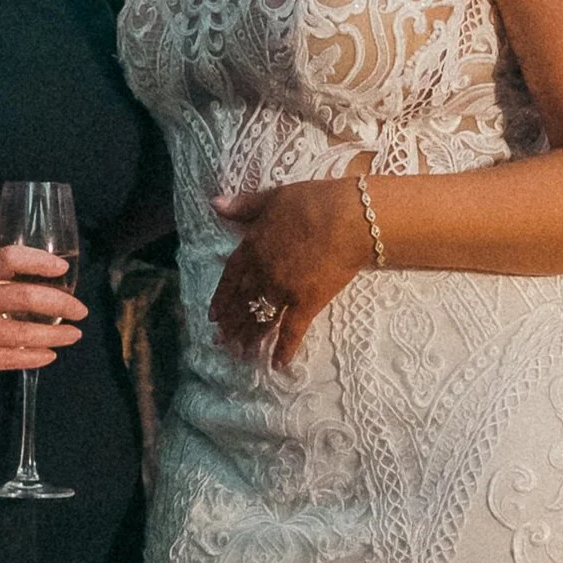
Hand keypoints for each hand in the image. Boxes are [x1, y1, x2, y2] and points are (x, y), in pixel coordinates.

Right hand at [0, 242, 84, 385]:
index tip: (63, 269)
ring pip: (24, 334)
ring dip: (56, 335)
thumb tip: (42, 282)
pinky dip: (34, 357)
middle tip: (81, 310)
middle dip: (62, 304)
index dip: (40, 262)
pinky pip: (9, 359)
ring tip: (73, 335)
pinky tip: (50, 355)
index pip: (10, 258)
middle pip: (27, 298)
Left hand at [210, 179, 370, 371]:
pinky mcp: (307, 303)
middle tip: (223, 343)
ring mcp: (283, 290)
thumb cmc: (315, 201)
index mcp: (253, 247)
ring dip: (250, 338)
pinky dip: (284, 349)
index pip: (231, 277)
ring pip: (261, 319)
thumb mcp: (273, 197)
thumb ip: (244, 205)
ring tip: (241, 356)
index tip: (213, 316)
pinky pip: (292, 331)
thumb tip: (214, 202)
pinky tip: (278, 365)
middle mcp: (263, 272)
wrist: (349, 218)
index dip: (222, 298)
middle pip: (243, 302)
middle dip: (232, 325)